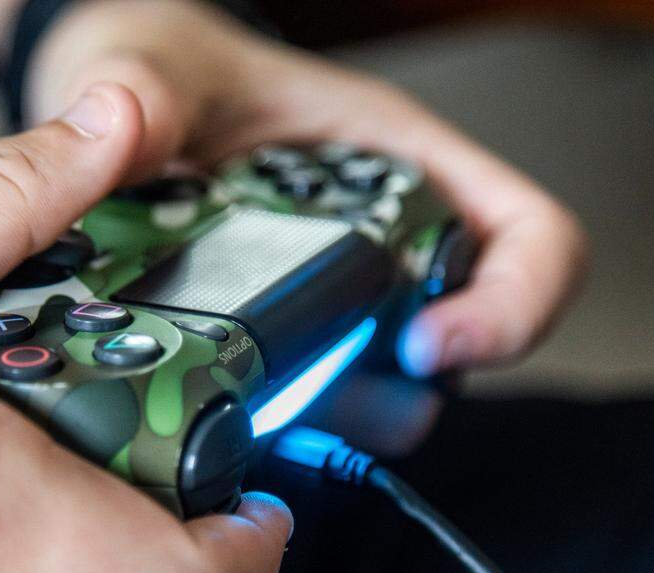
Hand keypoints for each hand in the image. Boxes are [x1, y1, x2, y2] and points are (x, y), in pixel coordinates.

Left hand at [27, 0, 587, 378]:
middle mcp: (384, 233)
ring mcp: (339, 292)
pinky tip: (236, 413)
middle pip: (464, 337)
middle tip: (331, 403)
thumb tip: (127, 122)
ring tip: (273, 411)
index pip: (531, 239)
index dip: (513, 306)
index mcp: (395, 158)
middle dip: (407, 387)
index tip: (428, 347)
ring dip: (345, 415)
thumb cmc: (175, 69)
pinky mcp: (288, 337)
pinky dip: (292, 423)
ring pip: (393, 386)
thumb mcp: (161, 68)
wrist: (123, 107)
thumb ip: (147, 96)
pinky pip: (321, 402)